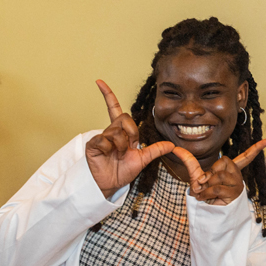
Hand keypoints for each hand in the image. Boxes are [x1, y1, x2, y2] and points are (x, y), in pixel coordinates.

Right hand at [85, 80, 174, 197]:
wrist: (110, 184)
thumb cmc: (122, 171)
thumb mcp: (143, 160)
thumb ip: (156, 150)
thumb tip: (171, 145)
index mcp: (121, 132)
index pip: (114, 109)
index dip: (108, 95)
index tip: (99, 81)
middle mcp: (110, 132)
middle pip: (124, 118)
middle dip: (132, 133)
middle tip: (129, 147)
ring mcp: (101, 137)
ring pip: (117, 130)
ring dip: (121, 145)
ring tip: (118, 154)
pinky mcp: (93, 144)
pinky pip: (105, 140)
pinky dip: (110, 149)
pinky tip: (108, 155)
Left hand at [171, 139, 265, 204]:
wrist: (207, 214)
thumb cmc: (205, 195)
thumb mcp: (196, 176)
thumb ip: (189, 161)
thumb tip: (175, 148)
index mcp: (231, 170)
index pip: (246, 156)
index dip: (256, 148)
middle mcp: (237, 176)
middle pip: (224, 162)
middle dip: (209, 172)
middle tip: (203, 183)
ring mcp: (237, 185)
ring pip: (219, 175)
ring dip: (206, 185)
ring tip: (203, 193)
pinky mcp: (234, 194)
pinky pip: (217, 187)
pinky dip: (206, 192)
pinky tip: (205, 198)